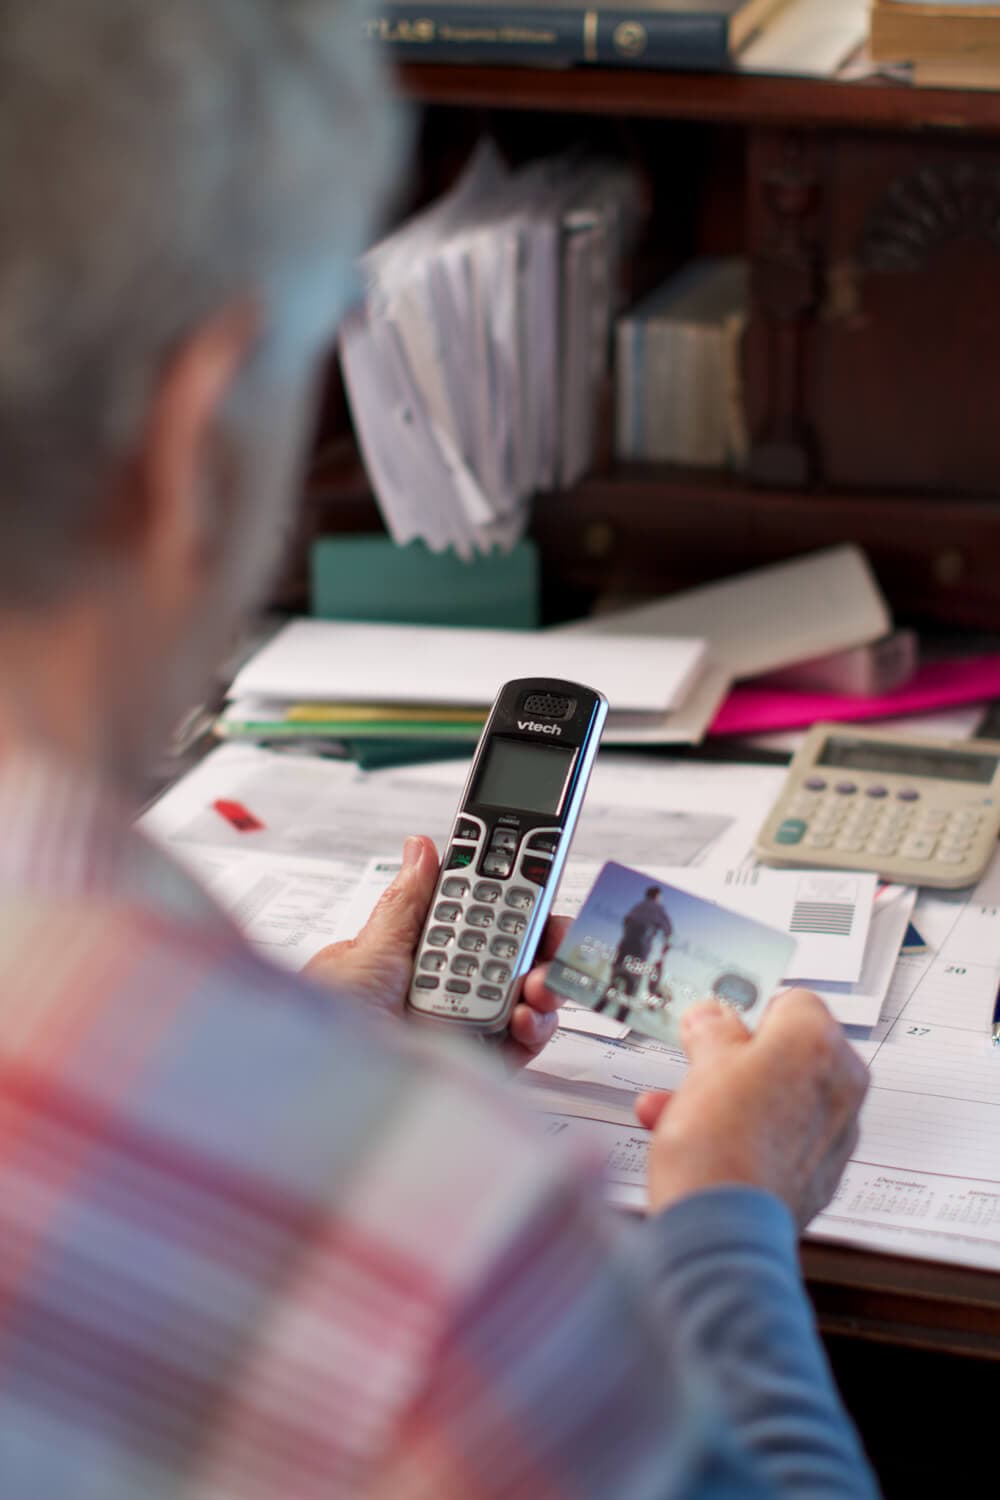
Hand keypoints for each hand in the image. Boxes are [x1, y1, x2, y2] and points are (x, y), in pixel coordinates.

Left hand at [303, 835, 562, 1062]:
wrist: (318, 1095)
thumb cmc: (325, 1025)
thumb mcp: (366, 953)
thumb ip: (406, 904)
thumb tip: (422, 849)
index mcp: (415, 956)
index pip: (476, 920)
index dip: (513, 904)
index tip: (539, 892)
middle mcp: (442, 991)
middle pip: (510, 958)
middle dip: (539, 943)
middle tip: (553, 936)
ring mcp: (461, 1031)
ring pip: (523, 1000)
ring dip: (542, 984)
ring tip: (538, 983)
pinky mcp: (475, 1070)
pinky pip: (520, 1046)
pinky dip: (535, 1028)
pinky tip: (528, 1017)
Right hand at [635, 989, 868, 1228]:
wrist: (723, 1230)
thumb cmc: (720, 1145)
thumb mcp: (702, 1064)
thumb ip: (712, 1030)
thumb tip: (712, 1019)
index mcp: (819, 1043)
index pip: (790, 1000)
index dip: (747, 1011)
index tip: (717, 1024)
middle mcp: (841, 1086)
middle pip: (787, 1054)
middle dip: (737, 1060)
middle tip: (699, 1066)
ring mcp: (836, 1136)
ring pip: (780, 1098)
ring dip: (732, 1099)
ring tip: (681, 1111)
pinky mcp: (820, 1176)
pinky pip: (782, 1138)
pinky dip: (747, 1135)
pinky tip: (700, 1143)